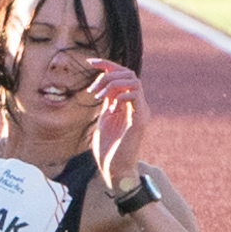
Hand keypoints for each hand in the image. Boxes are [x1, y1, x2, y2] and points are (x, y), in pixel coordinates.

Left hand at [87, 58, 149, 192]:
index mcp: (127, 103)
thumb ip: (107, 102)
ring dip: (112, 84)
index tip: (89, 62)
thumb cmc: (108, 149)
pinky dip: (120, 94)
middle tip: (92, 90)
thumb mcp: (104, 119)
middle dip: (108, 74)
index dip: (107, 65)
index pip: (121, 75)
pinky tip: (109, 106)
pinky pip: (135, 95)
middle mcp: (136, 104)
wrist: (114, 169)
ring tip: (97, 96)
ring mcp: (140, 111)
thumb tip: (105, 87)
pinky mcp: (141, 120)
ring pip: (133, 80)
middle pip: (128, 73)